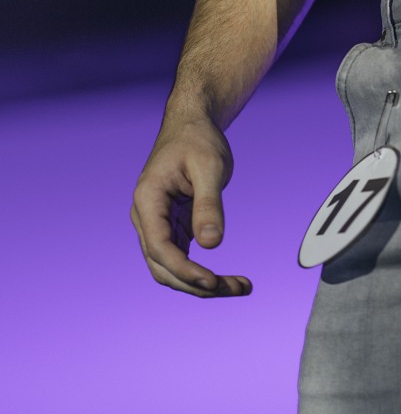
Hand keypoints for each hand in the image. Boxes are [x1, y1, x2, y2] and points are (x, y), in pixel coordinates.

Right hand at [131, 115, 251, 296]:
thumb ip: (209, 204)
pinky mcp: (172, 228)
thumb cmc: (198, 140)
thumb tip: (211, 245)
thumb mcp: (210, 166)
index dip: (184, 269)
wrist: (192, 124)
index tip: (213, 281)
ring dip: (201, 284)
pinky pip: (182, 259)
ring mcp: (157, 225)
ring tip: (240, 287)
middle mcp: (146, 218)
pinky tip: (229, 279)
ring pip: (171, 269)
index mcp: (148, 200)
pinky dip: (202, 272)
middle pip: (163, 267)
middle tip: (237, 288)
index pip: (158, 247)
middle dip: (197, 284)